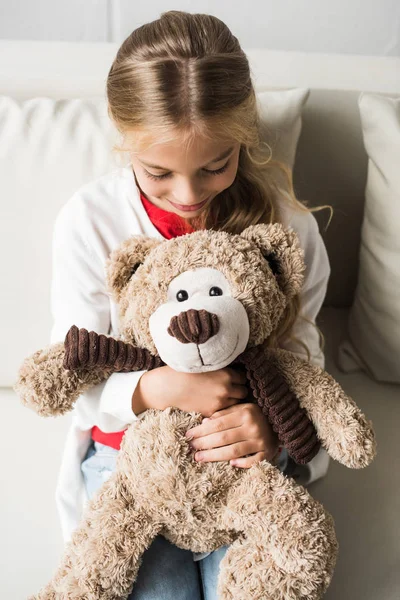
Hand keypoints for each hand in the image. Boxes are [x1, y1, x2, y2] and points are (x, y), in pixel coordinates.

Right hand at [133, 365, 248, 415]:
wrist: (168, 387)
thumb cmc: (185, 371)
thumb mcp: (206, 365)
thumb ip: (222, 368)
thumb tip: (233, 370)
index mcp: (226, 374)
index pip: (243, 378)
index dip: (238, 378)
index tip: (234, 379)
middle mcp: (226, 389)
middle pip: (243, 392)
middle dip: (238, 390)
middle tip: (232, 389)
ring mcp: (219, 402)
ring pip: (236, 404)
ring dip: (233, 401)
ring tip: (225, 398)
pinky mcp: (211, 412)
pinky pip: (225, 412)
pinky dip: (223, 409)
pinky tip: (216, 404)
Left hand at [185, 403, 280, 468]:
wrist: (283, 419)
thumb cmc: (256, 413)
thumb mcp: (241, 408)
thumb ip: (223, 414)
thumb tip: (204, 423)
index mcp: (245, 413)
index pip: (218, 424)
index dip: (201, 431)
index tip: (188, 435)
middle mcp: (252, 427)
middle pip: (223, 438)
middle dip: (204, 444)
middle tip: (191, 448)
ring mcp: (260, 441)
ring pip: (233, 451)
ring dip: (214, 456)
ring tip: (200, 458)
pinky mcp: (268, 452)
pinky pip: (253, 461)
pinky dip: (242, 463)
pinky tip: (230, 464)